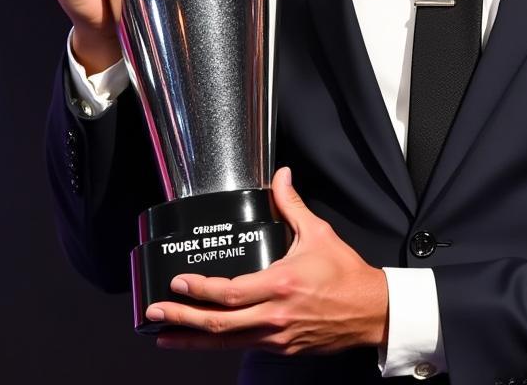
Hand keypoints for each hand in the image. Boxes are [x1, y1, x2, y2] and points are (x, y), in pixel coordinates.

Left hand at [146, 167, 388, 353]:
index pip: (229, 292)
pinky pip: (243, 347)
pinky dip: (219, 344)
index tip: (179, 281)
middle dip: (181, 320)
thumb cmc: (345, 274)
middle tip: (156, 313)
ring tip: (165, 335)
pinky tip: (203, 340)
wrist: (370, 310)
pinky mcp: (282, 349)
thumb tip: (281, 176)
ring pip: (225, 343)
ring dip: (191, 339)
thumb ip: (292, 205)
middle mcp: (274, 316)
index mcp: (280, 285)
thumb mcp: (318, 233)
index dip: (199, 289)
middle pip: (217, 325)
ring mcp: (276, 337)